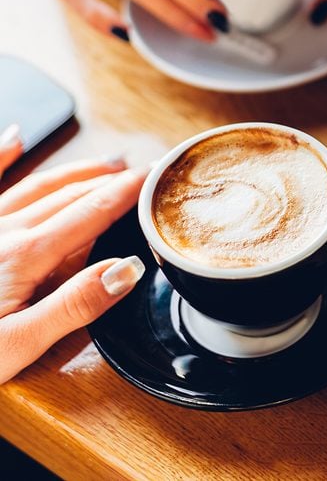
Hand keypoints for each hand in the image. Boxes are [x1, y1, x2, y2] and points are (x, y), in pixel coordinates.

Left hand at [0, 128, 146, 382]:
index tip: (157, 176)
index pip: (93, 211)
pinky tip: (16, 136)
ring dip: (77, 170)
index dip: (130, 191)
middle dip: (112, 179)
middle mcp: (6, 230)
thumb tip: (126, 269)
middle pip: (72, 194)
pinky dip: (2, 155)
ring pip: (38, 184)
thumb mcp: (17, 345)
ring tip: (107, 162)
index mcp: (26, 255)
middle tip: (144, 171)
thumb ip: (74, 305)